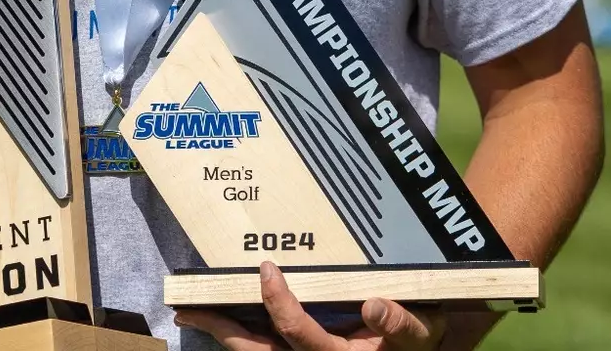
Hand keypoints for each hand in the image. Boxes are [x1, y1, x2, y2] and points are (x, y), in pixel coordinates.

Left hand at [176, 262, 444, 350]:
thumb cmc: (416, 341)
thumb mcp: (421, 333)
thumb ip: (401, 323)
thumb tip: (373, 304)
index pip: (296, 332)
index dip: (278, 302)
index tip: (267, 268)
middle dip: (222, 330)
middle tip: (189, 309)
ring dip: (223, 333)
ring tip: (191, 313)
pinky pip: (263, 346)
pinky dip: (239, 333)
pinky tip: (220, 317)